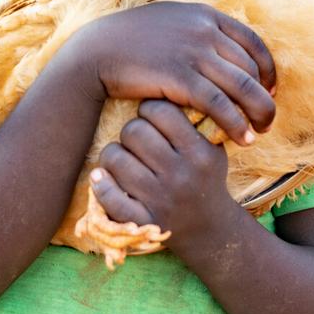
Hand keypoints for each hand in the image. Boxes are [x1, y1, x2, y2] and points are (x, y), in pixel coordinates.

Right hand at [72, 1, 275, 146]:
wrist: (95, 51)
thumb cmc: (129, 42)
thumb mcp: (169, 23)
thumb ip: (196, 31)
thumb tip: (220, 47)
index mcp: (204, 14)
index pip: (253, 42)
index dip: (268, 70)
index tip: (269, 90)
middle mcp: (204, 29)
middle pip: (252, 67)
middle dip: (265, 96)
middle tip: (266, 119)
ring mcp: (193, 51)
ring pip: (243, 87)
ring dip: (257, 114)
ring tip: (259, 134)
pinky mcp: (179, 77)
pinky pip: (219, 104)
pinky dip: (235, 124)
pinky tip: (241, 139)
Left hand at [90, 98, 240, 240]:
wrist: (210, 230)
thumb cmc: (205, 178)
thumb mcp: (212, 149)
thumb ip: (196, 120)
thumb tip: (167, 83)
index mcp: (200, 153)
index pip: (161, 112)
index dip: (150, 109)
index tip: (151, 117)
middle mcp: (181, 175)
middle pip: (134, 131)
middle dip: (131, 131)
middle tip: (136, 139)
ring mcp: (161, 200)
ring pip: (115, 158)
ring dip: (114, 155)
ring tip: (122, 159)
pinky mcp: (144, 221)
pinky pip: (109, 196)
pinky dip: (101, 184)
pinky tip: (101, 177)